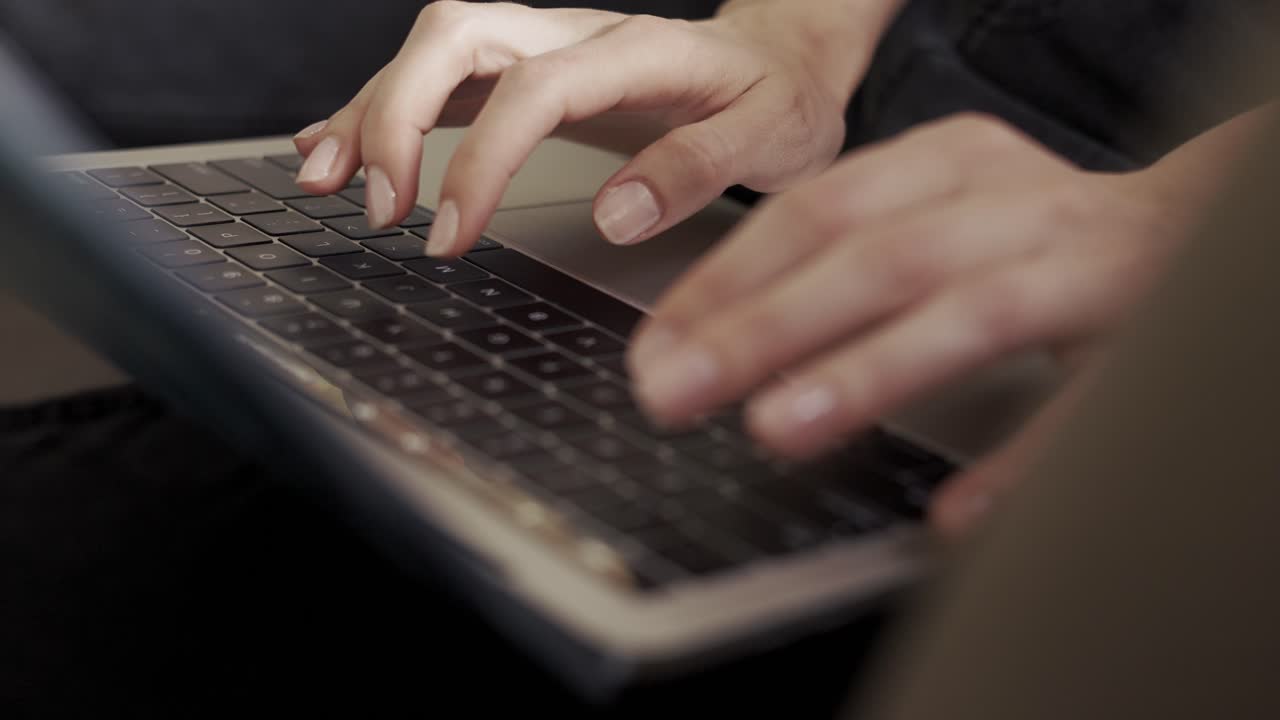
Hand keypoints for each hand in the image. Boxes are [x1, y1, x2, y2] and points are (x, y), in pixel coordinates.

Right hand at [290, 0, 897, 254]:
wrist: (784, 62)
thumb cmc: (779, 102)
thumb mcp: (774, 139)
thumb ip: (701, 170)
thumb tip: (618, 214)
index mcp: (636, 52)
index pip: (532, 87)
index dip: (480, 158)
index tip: (450, 234)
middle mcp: (577, 37)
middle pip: (456, 37)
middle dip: (397, 116)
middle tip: (379, 209)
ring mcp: (545, 49)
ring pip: (434, 51)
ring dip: (371, 111)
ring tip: (323, 178)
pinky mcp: (527, 72)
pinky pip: (441, 78)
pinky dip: (385, 111)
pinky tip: (342, 144)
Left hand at [626, 113, 1197, 530]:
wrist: (1197, 226)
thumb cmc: (1034, 234)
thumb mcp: (939, 213)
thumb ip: (847, 263)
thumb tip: (715, 337)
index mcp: (949, 163)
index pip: (816, 212)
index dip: (728, 279)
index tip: (658, 344)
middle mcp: (1012, 203)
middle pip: (875, 258)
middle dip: (764, 326)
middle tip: (675, 390)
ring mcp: (1083, 266)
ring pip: (969, 314)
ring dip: (867, 374)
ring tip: (777, 429)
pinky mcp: (1144, 335)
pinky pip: (1084, 405)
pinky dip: (1021, 461)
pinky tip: (955, 516)